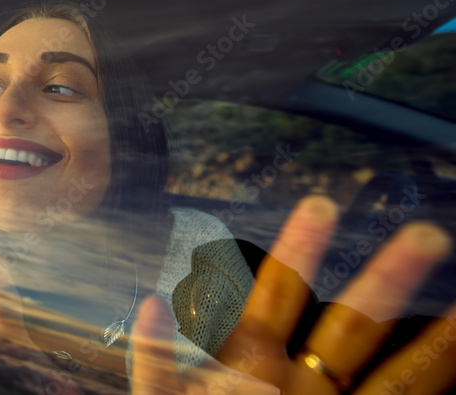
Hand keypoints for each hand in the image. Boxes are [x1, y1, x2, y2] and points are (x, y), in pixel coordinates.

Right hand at [132, 196, 455, 394]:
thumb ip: (153, 361)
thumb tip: (150, 302)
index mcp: (253, 371)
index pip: (282, 295)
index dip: (301, 247)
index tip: (321, 201)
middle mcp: (297, 390)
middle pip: (352, 328)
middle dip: (390, 280)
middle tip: (430, 234)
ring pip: (396, 383)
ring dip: (436, 349)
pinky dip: (374, 391)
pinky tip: (440, 378)